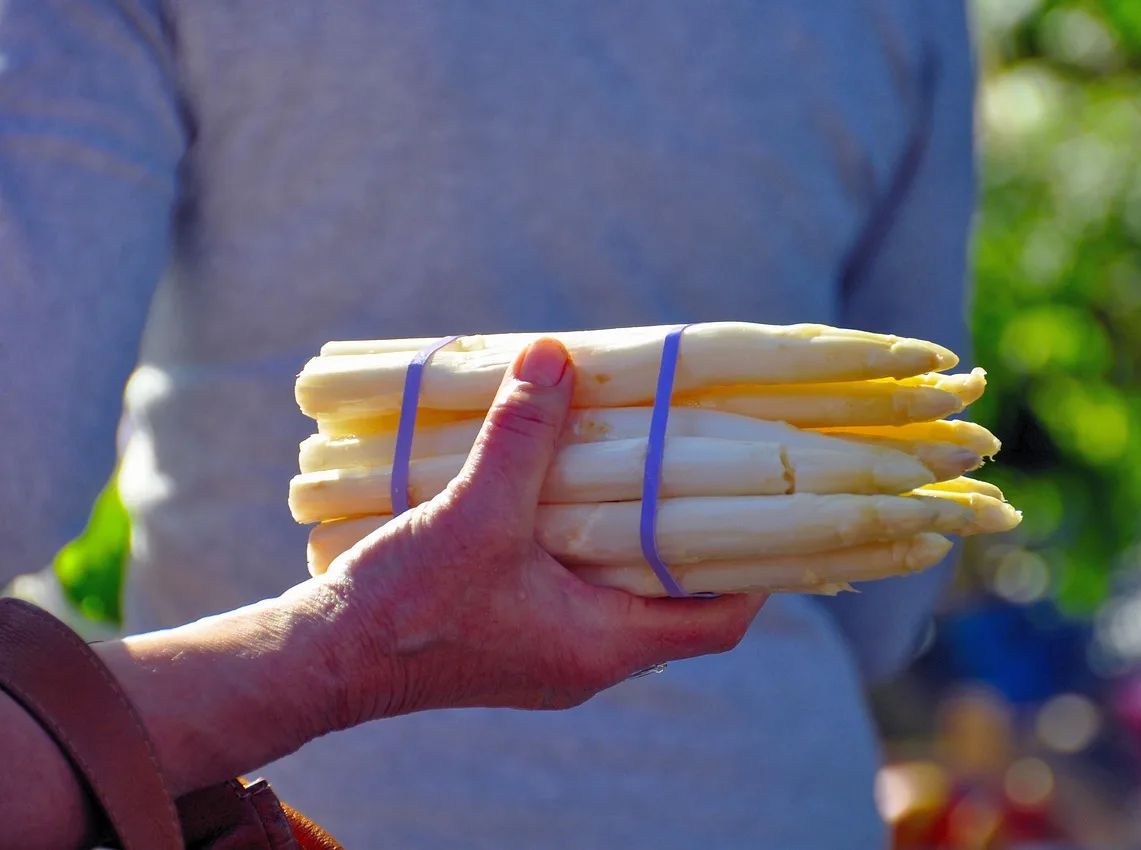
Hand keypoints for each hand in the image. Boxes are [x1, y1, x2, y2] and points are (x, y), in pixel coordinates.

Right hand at [312, 338, 766, 725]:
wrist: (320, 660)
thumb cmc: (405, 606)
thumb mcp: (474, 511)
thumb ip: (520, 433)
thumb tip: (556, 354)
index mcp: (601, 648)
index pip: (716, 622)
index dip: (755, 571)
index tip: (766, 509)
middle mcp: (585, 658)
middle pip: (674, 601)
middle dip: (692, 537)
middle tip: (704, 468)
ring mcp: (547, 650)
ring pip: (619, 590)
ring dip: (632, 533)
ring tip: (640, 464)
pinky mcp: (511, 634)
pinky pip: (572, 587)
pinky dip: (582, 539)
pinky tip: (564, 487)